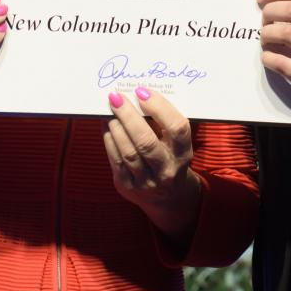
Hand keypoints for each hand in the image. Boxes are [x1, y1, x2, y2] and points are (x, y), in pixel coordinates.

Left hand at [103, 86, 201, 241]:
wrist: (168, 198)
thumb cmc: (170, 158)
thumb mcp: (175, 144)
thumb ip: (162, 123)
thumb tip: (138, 94)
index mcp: (183, 155)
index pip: (177, 129)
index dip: (160, 108)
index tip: (143, 92)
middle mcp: (167, 170)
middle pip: (146, 142)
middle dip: (129, 116)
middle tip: (116, 97)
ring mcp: (146, 182)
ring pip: (128, 152)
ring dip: (116, 127)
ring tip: (110, 110)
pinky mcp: (127, 187)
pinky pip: (116, 160)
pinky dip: (110, 139)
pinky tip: (107, 126)